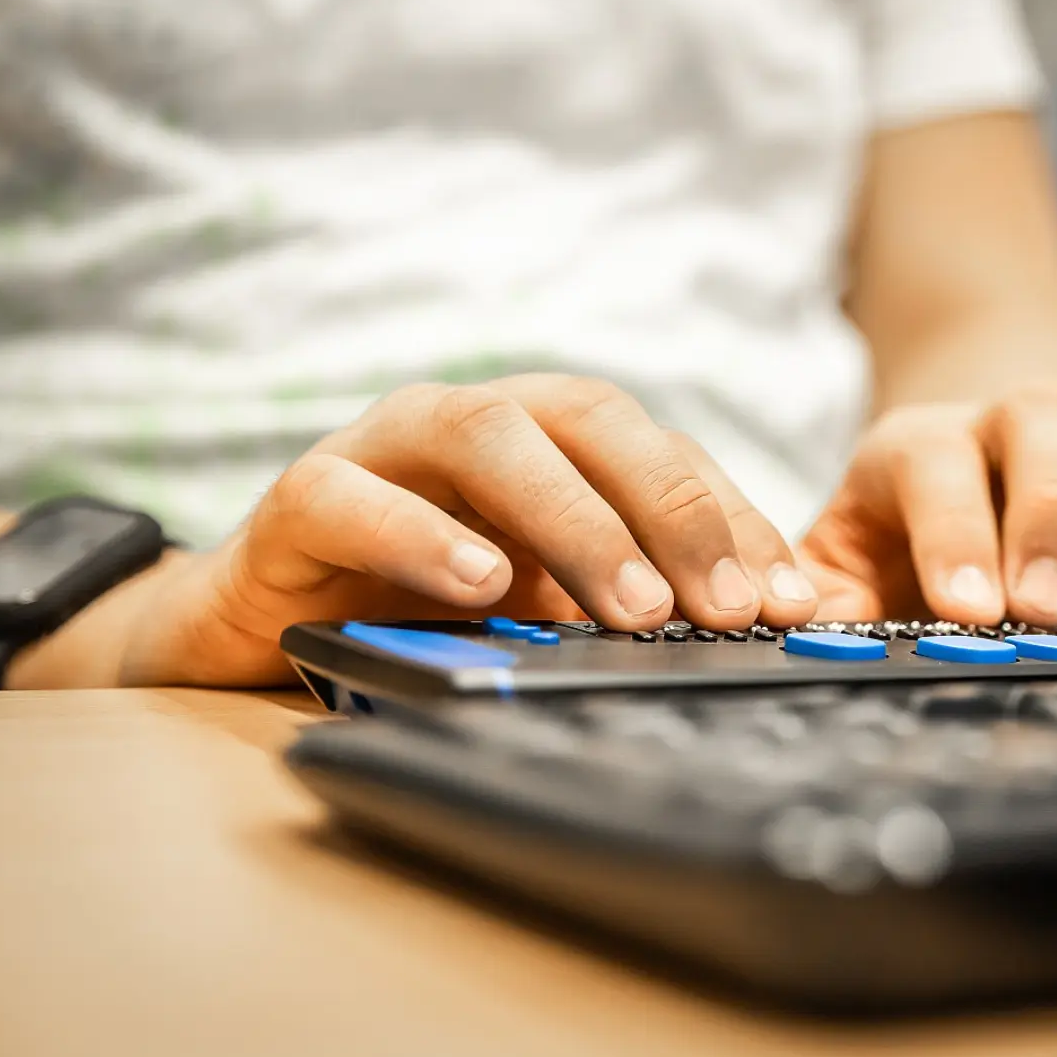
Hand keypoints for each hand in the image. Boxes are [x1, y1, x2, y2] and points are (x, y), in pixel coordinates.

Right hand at [18, 376, 820, 687]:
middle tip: (728, 608)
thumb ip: (628, 604)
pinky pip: (353, 496)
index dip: (734, 521)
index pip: (662, 454)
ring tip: (633, 606)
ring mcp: (383, 448)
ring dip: (573, 520)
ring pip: (484, 435)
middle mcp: (475, 423)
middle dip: (672, 510)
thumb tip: (755, 635)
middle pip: (590, 420)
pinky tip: (480, 584)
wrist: (264, 625)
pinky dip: (420, 534)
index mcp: (549, 438)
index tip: (791, 602)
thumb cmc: (421, 605)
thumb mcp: (545, 609)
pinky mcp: (298, 500)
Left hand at [796, 381, 1056, 627]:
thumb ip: (818, 604)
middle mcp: (1011, 421)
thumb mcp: (836, 576)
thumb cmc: (894, 555)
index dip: (953, 528)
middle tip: (1048, 612)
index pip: (935, 457)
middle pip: (1045, 414)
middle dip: (1052, 515)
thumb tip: (802, 636)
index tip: (968, 610)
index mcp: (918, 444)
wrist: (963, 496)